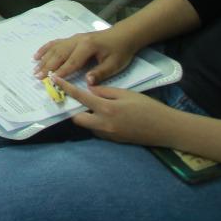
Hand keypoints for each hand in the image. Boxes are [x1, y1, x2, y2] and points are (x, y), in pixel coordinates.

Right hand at [35, 27, 139, 83]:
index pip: (72, 62)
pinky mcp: (72, 38)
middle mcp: (77, 40)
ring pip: (55, 48)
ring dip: (44, 58)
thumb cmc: (120, 51)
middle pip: (59, 54)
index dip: (61, 72)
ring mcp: (73, 38)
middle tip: (37, 76)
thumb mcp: (114, 64)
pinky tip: (37, 55)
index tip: (51, 80)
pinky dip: (45, 48)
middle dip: (47, 66)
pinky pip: (56, 42)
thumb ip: (100, 73)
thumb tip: (87, 82)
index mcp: (87, 46)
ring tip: (35, 68)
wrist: (123, 35)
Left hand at [54, 77, 184, 145]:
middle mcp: (104, 125)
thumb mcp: (126, 94)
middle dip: (75, 109)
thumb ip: (105, 92)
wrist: (165, 129)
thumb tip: (90, 91)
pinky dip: (97, 122)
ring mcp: (108, 135)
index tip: (54, 79)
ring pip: (88, 126)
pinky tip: (107, 115)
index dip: (65, 88)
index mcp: (106, 109)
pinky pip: (99, 131)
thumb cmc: (148, 107)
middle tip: (78, 99)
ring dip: (87, 116)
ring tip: (96, 106)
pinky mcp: (114, 140)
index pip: (80, 97)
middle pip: (78, 118)